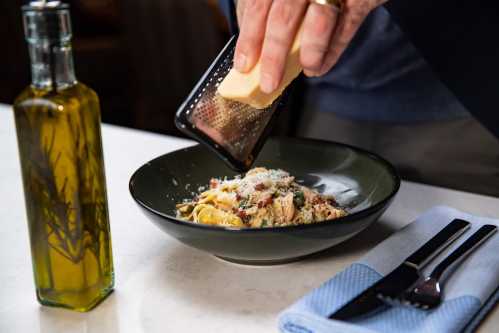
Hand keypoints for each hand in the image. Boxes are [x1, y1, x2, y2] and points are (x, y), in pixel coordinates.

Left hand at [234, 0, 386, 92]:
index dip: (248, 38)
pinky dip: (333, 50)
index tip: (243, 65)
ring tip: (306, 69)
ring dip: (309, 53)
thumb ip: (264, 5)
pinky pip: (347, 26)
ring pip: (318, 21)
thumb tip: (248, 40)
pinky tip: (320, 67)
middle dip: (273, 55)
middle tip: (268, 82)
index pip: (256, 5)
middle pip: (283, 16)